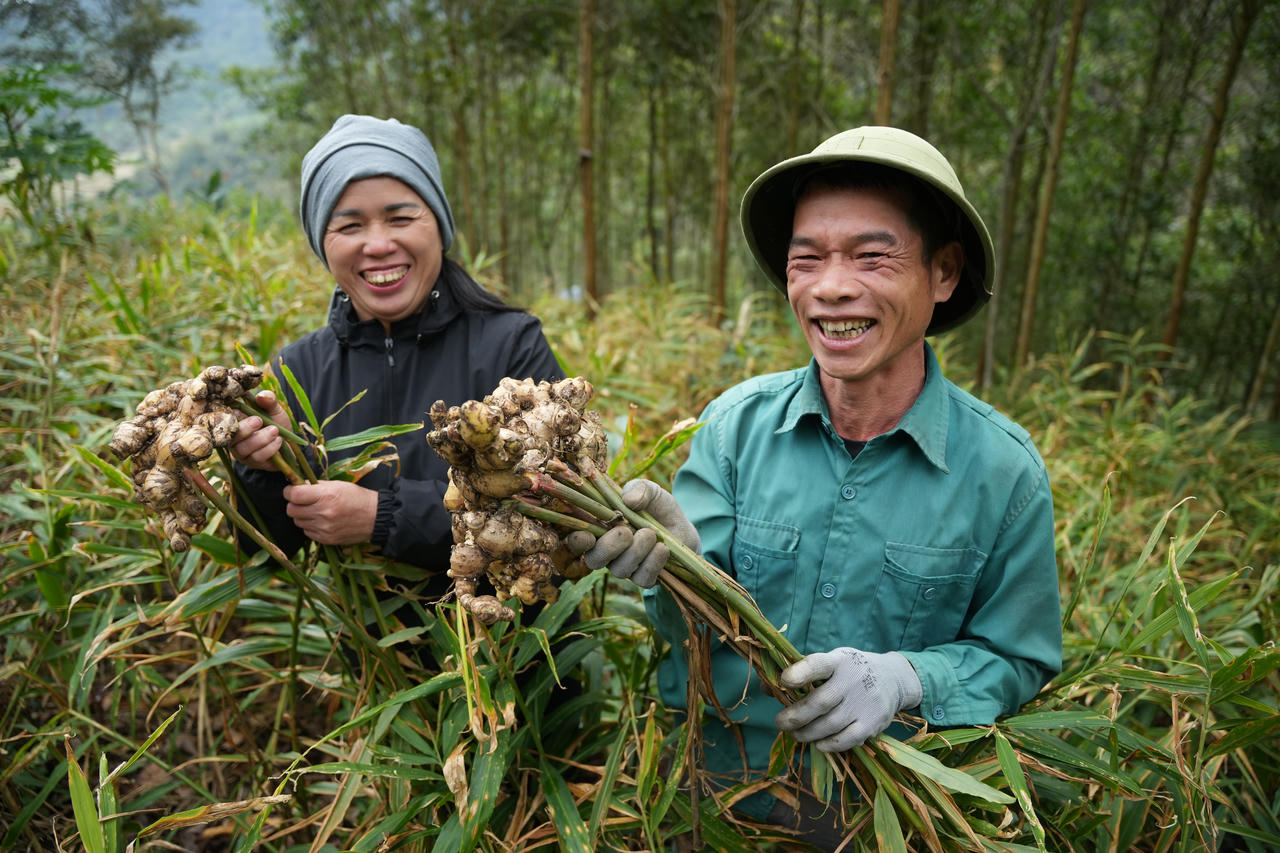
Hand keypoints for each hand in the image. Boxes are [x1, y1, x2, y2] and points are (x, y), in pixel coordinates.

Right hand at [231, 390, 289, 470]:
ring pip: (243, 448)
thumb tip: (261, 396)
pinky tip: (279, 440)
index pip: (224, 420)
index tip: (240, 410)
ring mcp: (241, 452)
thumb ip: (269, 401)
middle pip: (231, 436)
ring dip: (260, 439)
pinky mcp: (252, 463)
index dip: (229, 416)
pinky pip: (256, 457)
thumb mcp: (274, 409)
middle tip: (259, 420)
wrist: (290, 442)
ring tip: (275, 430)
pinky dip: (269, 448)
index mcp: (234, 422)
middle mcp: (233, 438)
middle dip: (245, 428)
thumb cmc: (276, 422)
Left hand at [283, 480, 378, 544]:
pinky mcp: (326, 539)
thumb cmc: (357, 498)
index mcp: (326, 495)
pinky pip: (306, 532)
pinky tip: (321, 521)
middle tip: (303, 501)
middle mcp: (323, 513)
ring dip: (302, 516)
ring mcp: (324, 528)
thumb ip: (315, 486)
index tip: (292, 490)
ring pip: (297, 522)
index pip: (293, 495)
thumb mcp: (337, 485)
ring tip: (315, 511)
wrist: (375, 518)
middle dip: (294, 504)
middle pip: (291, 510)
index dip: (289, 491)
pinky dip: (310, 526)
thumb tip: (296, 486)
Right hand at [564, 479, 698, 587]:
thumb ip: (639, 488)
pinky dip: (653, 563)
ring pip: (620, 570)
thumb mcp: (650, 491)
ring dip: (636, 552)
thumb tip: (629, 500)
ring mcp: (625, 567)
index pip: (577, 541)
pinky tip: (663, 548)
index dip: (576, 541)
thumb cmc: (657, 507)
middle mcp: (607, 552)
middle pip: (594, 560)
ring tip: (651, 534)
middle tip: (626, 531)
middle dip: (609, 547)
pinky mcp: (644, 578)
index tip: (587, 535)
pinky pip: (642, 579)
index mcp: (599, 529)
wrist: (682, 526)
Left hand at [774, 648, 921, 751]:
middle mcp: (854, 680)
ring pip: (831, 724)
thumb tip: (765, 686)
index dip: (800, 673)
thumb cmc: (849, 671)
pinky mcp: (873, 723)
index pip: (819, 664)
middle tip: (780, 722)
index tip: (783, 680)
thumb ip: (800, 673)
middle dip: (796, 715)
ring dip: (807, 733)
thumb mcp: (830, 662)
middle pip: (821, 702)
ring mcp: (865, 703)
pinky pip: (847, 740)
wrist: (893, 679)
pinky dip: (828, 745)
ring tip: (794, 733)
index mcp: (839, 660)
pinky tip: (817, 743)